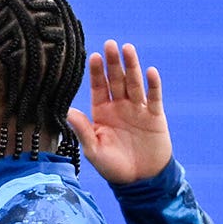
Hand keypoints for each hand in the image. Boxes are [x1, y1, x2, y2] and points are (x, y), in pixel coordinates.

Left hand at [65, 41, 170, 184]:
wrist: (140, 179)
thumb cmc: (113, 166)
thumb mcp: (94, 150)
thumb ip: (83, 130)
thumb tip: (67, 111)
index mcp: (102, 112)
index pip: (98, 87)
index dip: (96, 72)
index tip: (93, 56)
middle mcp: (120, 107)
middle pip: (116, 80)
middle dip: (113, 63)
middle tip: (110, 44)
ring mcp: (138, 109)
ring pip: (134, 83)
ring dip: (132, 66)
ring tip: (127, 48)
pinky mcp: (155, 116)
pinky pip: (154, 98)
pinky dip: (153, 85)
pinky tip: (150, 72)